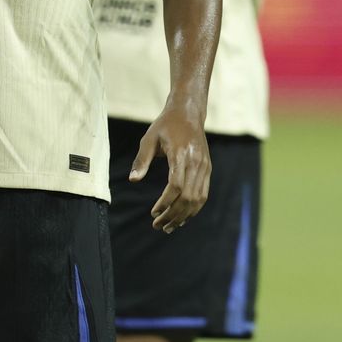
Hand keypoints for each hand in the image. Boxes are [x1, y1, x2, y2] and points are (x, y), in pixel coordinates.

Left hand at [130, 107, 210, 232]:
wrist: (188, 114)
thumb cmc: (165, 126)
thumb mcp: (149, 138)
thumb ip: (142, 160)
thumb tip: (133, 180)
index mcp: (180, 154)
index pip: (176, 185)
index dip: (165, 202)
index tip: (154, 213)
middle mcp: (196, 162)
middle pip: (187, 197)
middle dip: (173, 214)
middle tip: (157, 226)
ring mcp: (204, 167)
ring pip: (198, 199)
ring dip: (184, 216)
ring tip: (169, 227)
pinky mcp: (207, 169)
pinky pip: (203, 194)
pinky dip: (193, 209)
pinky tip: (182, 217)